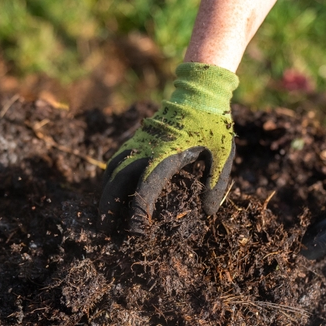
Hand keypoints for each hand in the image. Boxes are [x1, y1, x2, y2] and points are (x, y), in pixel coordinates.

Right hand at [99, 62, 237, 229]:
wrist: (198, 93)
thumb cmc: (213, 125)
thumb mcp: (223, 153)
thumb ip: (215, 183)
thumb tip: (208, 212)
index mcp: (167, 156)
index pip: (145, 189)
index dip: (138, 212)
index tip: (136, 232)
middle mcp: (146, 150)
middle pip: (117, 180)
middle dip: (108, 206)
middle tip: (104, 230)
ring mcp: (138, 143)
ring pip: (112, 169)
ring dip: (105, 193)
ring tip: (103, 215)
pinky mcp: (136, 139)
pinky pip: (116, 160)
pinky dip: (109, 178)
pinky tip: (109, 192)